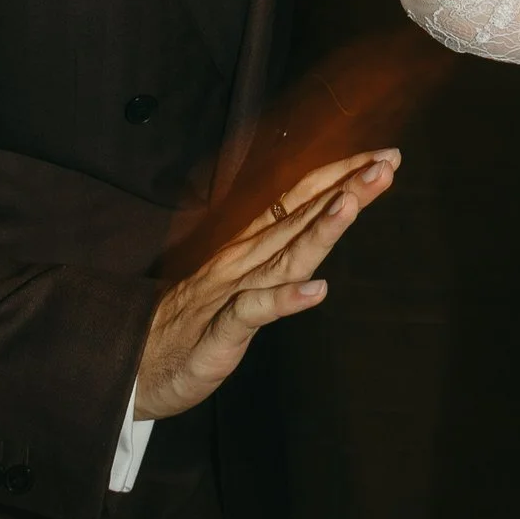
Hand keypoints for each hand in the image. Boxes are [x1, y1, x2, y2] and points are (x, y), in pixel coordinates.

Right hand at [131, 150, 397, 421]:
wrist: (133, 363)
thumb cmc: (195, 321)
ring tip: (351, 205)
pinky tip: (317, 291)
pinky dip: (285, 300)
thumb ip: (276, 251)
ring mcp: (230, 292)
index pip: (299, 199)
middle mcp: (243, 260)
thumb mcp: (242, 279)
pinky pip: (255, 312)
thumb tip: (318, 219)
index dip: (339, 176)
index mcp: (250, 246)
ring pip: (284, 256)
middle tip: (386, 161)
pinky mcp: (221, 332)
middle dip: (345, 188)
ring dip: (319, 230)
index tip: (383, 156)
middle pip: (299, 217)